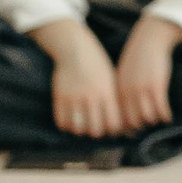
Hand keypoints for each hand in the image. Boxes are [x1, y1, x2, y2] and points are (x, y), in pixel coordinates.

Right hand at [36, 22, 125, 139]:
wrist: (75, 49)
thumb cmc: (97, 64)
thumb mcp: (111, 79)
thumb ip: (115, 98)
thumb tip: (122, 119)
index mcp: (107, 93)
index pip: (113, 123)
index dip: (115, 130)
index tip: (114, 129)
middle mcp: (91, 98)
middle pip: (95, 130)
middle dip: (99, 133)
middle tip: (99, 130)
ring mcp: (74, 98)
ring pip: (78, 128)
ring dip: (82, 131)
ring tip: (85, 126)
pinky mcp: (60, 98)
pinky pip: (62, 122)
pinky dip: (68, 126)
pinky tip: (73, 122)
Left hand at [117, 15, 181, 130]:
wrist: (150, 38)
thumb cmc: (139, 54)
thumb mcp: (124, 72)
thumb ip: (123, 88)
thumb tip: (127, 105)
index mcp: (118, 90)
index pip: (120, 118)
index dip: (128, 127)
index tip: (137, 131)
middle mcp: (128, 92)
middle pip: (133, 121)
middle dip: (142, 128)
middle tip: (150, 129)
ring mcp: (142, 90)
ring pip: (147, 118)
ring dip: (155, 123)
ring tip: (161, 122)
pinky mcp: (157, 86)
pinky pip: (161, 109)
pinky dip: (166, 116)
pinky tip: (170, 117)